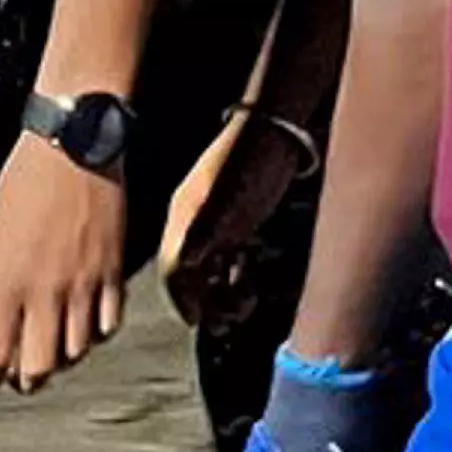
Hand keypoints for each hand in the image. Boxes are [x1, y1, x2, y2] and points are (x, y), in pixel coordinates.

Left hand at [0, 134, 128, 390]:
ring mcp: (84, 285)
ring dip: (63, 356)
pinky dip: (96, 332)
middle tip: (23, 374)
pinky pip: (109, 324)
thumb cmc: (23, 185)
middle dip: (28, 378)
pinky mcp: (114, 273)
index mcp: (5, 285)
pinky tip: (85, 324)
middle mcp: (44, 293)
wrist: (73, 147)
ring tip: (54, 347)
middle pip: (40, 367)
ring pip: (77, 352)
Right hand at [158, 104, 308, 330]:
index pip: (174, 269)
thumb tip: (185, 264)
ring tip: (243, 303)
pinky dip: (237, 278)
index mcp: (184, 219)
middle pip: (191, 276)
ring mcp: (218, 224)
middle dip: (206, 303)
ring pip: (211, 272)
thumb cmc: (249, 156)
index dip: (183, 298)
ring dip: (223, 295)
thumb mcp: (225, 195)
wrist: (278, 129)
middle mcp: (196, 225)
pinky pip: (230, 261)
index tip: (196, 320)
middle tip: (226, 321)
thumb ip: (205, 230)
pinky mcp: (240, 222)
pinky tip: (249, 281)